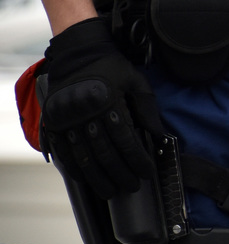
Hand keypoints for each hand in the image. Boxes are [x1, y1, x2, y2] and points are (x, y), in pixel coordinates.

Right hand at [40, 17, 163, 197]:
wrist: (78, 52)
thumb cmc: (113, 67)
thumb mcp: (137, 82)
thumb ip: (148, 110)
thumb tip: (160, 137)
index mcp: (107, 102)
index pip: (126, 140)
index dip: (138, 160)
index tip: (147, 173)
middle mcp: (85, 112)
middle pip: (105, 152)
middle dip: (121, 173)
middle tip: (132, 187)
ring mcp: (66, 118)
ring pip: (83, 156)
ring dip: (98, 177)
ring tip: (110, 191)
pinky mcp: (54, 122)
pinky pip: (63, 150)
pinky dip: (74, 168)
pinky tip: (85, 179)